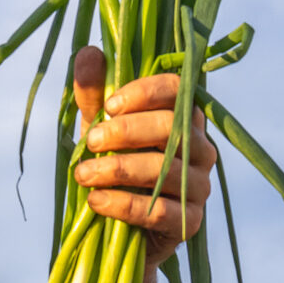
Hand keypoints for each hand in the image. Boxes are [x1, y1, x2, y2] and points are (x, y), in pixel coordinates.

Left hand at [69, 46, 216, 266]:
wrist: (114, 230)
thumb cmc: (111, 167)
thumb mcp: (98, 128)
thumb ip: (94, 94)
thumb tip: (88, 52)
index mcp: (183, 119)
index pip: (179, 90)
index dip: (146, 92)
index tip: (109, 105)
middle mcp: (201, 149)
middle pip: (173, 127)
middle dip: (126, 131)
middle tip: (91, 141)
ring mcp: (200, 187)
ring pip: (165, 170)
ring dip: (117, 169)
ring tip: (82, 174)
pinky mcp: (190, 222)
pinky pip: (160, 211)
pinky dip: (122, 204)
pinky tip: (95, 201)